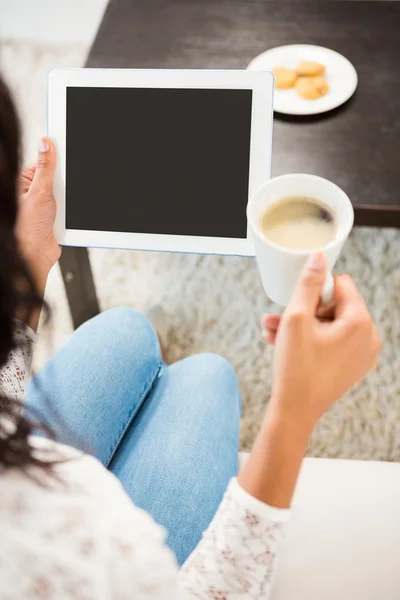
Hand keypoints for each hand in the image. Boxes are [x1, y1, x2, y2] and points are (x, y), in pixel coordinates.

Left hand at [16, 137, 60, 281]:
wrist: (35, 254)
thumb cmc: (27, 227)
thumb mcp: (38, 191)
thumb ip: (45, 167)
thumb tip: (46, 143)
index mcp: (25, 180)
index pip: (47, 162)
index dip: (59, 160)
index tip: (71, 154)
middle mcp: (35, 191)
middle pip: (59, 178)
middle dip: (64, 185)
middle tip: (59, 195)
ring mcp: (46, 203)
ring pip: (66, 194)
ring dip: (68, 202)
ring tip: (59, 212)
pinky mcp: (55, 215)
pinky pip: (70, 208)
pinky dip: (71, 213)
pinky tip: (64, 218)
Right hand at [262, 253, 380, 433]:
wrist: (295, 411)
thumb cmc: (296, 368)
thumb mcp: (296, 318)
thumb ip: (308, 284)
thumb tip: (319, 257)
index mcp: (361, 322)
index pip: (341, 284)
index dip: (315, 290)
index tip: (297, 305)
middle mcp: (369, 338)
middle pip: (335, 305)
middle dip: (303, 310)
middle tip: (277, 319)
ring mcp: (362, 354)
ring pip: (330, 324)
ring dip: (301, 325)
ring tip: (273, 331)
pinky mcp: (352, 366)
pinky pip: (332, 341)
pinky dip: (310, 339)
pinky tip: (285, 343)